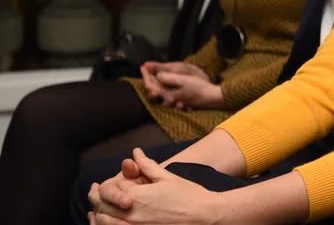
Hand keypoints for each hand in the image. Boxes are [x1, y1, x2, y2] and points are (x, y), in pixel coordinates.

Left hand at [90, 148, 220, 224]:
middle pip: (102, 206)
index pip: (110, 189)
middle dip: (95, 199)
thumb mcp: (167, 177)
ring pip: (104, 223)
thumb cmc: (189, 196)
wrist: (203, 217)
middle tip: (92, 193)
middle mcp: (131, 214)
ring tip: (95, 211)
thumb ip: (147, 166)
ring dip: (97, 216)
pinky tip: (107, 223)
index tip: (102, 184)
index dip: (105, 186)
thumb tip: (136, 153)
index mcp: (137, 196)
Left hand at [140, 62, 208, 101]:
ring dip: (155, 82)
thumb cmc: (198, 88)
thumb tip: (157, 75)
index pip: (151, 85)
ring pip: (159, 91)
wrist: (211, 97)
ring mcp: (174, 100)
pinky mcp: (180, 99)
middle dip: (148, 78)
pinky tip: (165, 80)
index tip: (143, 65)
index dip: (146, 74)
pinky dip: (163, 86)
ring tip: (153, 73)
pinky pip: (167, 92)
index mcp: (167, 93)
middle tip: (146, 68)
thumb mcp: (182, 80)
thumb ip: (168, 78)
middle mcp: (168, 98)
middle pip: (153, 88)